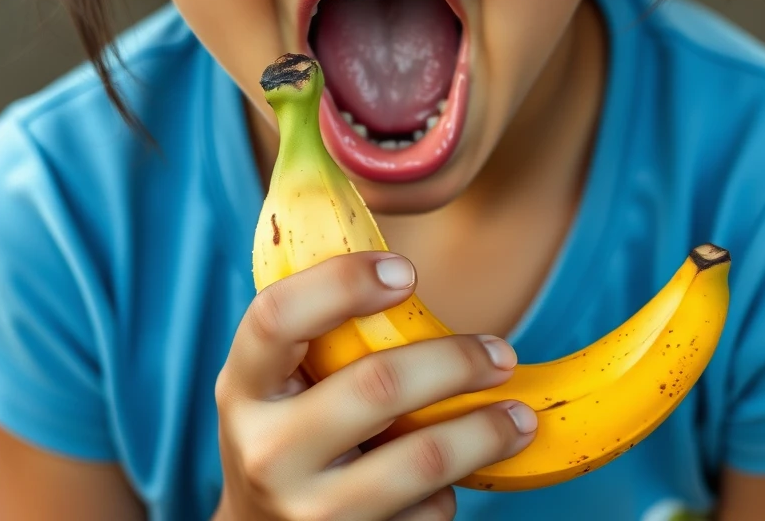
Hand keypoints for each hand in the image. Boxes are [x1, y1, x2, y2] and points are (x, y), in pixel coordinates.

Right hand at [214, 251, 537, 519]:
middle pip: (378, 385)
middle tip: (501, 353)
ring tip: (521, 415)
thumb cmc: (288, 429)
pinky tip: (454, 476)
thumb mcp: (280, 381)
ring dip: (485, 432)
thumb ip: (323, 333)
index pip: (277, 317)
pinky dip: (450, 490)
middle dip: (456, 362)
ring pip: (422, 460)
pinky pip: (425, 515)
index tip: (406, 271)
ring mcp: (306, 513)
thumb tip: (403, 269)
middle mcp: (265, 451)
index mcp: (243, 386)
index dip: (342, 283)